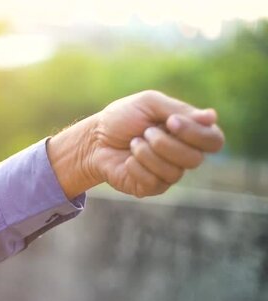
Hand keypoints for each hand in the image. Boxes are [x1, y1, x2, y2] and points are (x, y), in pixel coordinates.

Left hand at [47, 90, 224, 197]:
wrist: (94, 139)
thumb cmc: (121, 119)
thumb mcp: (149, 104)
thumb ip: (179, 110)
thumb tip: (212, 117)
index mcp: (188, 133)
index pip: (214, 141)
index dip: (196, 133)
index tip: (170, 122)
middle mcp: (183, 155)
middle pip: (195, 159)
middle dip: (165, 144)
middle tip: (145, 132)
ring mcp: (168, 173)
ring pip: (174, 172)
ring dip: (147, 154)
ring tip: (133, 144)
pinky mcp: (151, 187)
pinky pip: (154, 182)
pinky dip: (136, 166)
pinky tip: (127, 160)